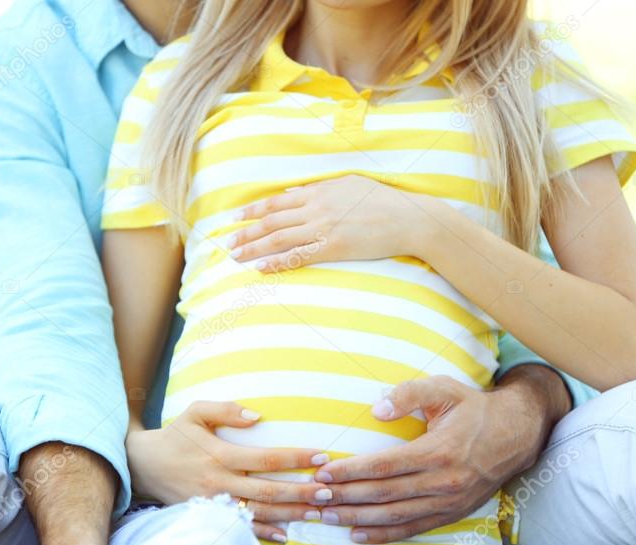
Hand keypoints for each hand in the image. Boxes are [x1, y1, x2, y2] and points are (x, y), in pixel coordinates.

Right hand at [127, 401, 331, 541]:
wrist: (143, 467)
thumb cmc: (176, 436)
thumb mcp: (195, 413)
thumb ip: (225, 409)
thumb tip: (258, 416)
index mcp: (219, 455)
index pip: (265, 458)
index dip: (295, 458)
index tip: (321, 456)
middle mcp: (219, 482)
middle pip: (268, 491)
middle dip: (301, 492)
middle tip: (328, 490)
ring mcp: (214, 504)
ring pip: (259, 512)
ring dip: (290, 514)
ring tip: (318, 511)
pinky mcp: (209, 517)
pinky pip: (240, 528)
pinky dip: (263, 534)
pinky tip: (286, 536)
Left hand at [228, 174, 440, 272]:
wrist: (408, 218)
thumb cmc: (381, 201)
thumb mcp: (348, 185)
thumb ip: (319, 189)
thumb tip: (294, 192)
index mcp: (318, 192)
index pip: (277, 202)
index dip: (253, 210)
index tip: (236, 217)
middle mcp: (316, 209)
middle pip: (271, 221)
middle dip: (246, 232)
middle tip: (227, 242)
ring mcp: (323, 229)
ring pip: (279, 239)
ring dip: (254, 248)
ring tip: (236, 256)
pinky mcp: (333, 248)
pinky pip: (298, 257)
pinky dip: (277, 262)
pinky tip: (261, 268)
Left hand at [313, 370, 565, 542]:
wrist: (517, 434)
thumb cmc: (473, 408)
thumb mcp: (444, 389)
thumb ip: (409, 394)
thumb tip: (376, 409)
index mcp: (438, 451)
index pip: (385, 466)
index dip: (352, 471)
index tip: (323, 472)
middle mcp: (443, 481)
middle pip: (384, 494)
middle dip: (345, 496)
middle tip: (314, 497)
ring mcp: (448, 502)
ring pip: (395, 516)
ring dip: (358, 518)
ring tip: (327, 516)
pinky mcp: (452, 514)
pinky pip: (413, 528)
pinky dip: (384, 535)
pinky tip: (357, 534)